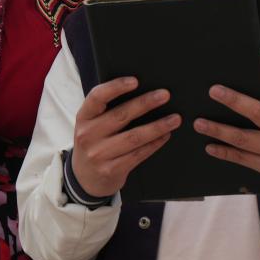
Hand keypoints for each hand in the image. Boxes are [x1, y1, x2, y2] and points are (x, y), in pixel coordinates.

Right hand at [70, 77, 180, 197]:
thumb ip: (108, 109)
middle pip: (121, 115)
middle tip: (165, 95)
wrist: (85, 178)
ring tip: (175, 119)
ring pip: (134, 137)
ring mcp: (98, 154)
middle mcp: (87, 135)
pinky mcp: (111, 170)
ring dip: (157, 126)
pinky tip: (165, 135)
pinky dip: (154, 144)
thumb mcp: (92, 125)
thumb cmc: (95, 142)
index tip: (135, 81)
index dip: (115, 87)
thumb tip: (142, 90)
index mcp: (84, 117)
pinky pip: (138, 154)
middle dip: (145, 103)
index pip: (97, 97)